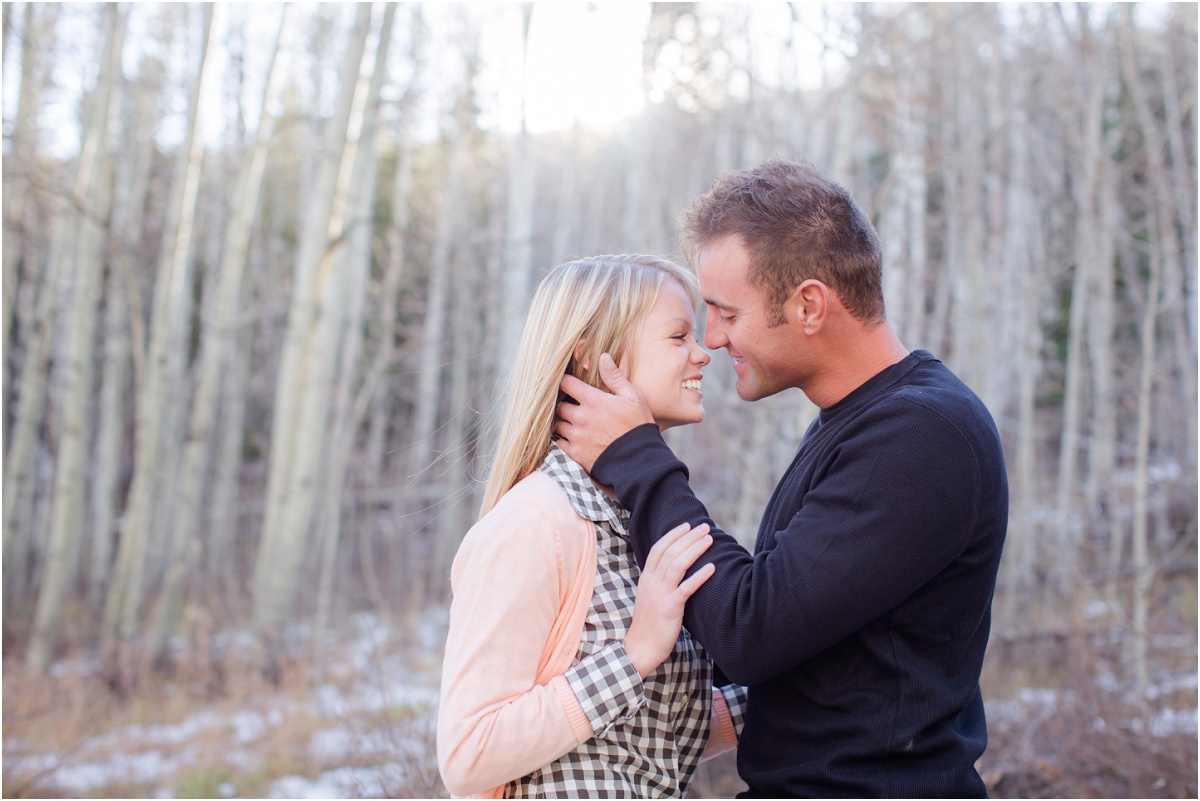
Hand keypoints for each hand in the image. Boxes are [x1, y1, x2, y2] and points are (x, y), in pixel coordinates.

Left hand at [555, 353, 654, 471]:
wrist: (640, 461)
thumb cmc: (638, 427)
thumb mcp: (633, 397)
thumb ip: (615, 377)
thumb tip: (602, 357)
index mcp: (593, 400)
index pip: (566, 383)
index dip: (565, 381)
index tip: (569, 384)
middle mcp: (580, 417)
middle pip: (560, 405)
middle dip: (566, 404)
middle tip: (576, 406)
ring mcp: (576, 436)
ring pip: (559, 424)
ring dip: (565, 422)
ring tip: (577, 423)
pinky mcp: (575, 454)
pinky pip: (560, 443)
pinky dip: (565, 439)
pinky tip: (576, 438)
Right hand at [624, 522, 714, 678]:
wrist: (641, 647)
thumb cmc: (649, 623)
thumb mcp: (649, 596)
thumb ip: (659, 581)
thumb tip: (675, 568)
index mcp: (646, 578)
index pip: (658, 548)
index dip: (673, 535)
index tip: (687, 525)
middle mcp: (651, 582)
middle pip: (671, 552)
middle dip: (689, 537)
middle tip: (705, 527)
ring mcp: (660, 594)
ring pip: (678, 564)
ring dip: (695, 549)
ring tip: (709, 539)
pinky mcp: (670, 608)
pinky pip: (686, 588)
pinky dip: (700, 576)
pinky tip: (712, 567)